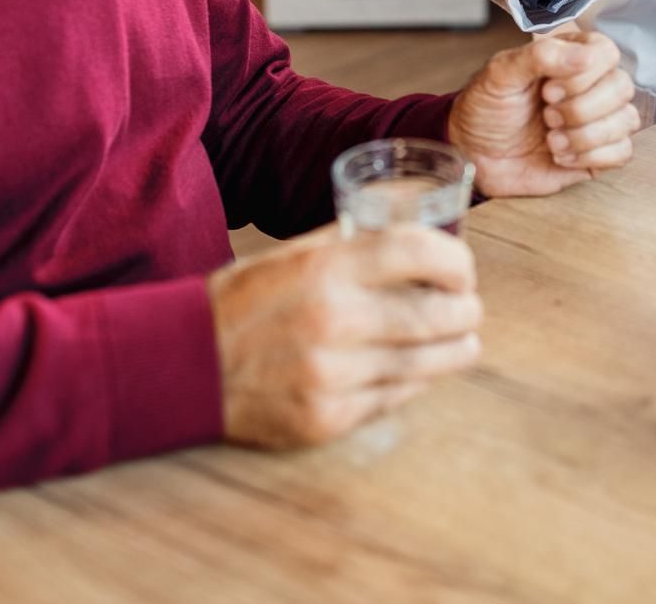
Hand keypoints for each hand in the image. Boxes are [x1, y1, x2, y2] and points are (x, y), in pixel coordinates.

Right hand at [209, 225, 480, 447]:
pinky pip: (395, 398)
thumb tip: (418, 237)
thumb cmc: (245, 300)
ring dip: (456, 350)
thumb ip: (354, 246)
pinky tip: (419, 370)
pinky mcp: (328, 418)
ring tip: (464, 342)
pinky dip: (415, 381)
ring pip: (425, 363)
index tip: (463, 269)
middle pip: (436, 313)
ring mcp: (332, 375)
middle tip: (470, 308)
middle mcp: (333, 320)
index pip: (418, 251)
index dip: (455, 260)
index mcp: (324, 267)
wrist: (185, 364)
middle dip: (466, 311)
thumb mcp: (294, 255)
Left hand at [449, 32, 638, 196]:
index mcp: (570, 57)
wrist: (473, 154)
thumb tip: (585, 55)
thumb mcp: (500, 74)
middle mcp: (590, 85)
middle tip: (547, 116)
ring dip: (585, 135)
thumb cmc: (485, 109)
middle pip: (622, 87)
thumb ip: (540, 56)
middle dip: (580, 108)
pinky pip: (623, 153)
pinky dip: (591, 157)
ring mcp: (596, 120)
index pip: (607, 52)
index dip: (583, 74)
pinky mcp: (597, 153)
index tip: (548, 89)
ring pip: (627, 120)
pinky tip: (561, 156)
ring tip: (550, 139)